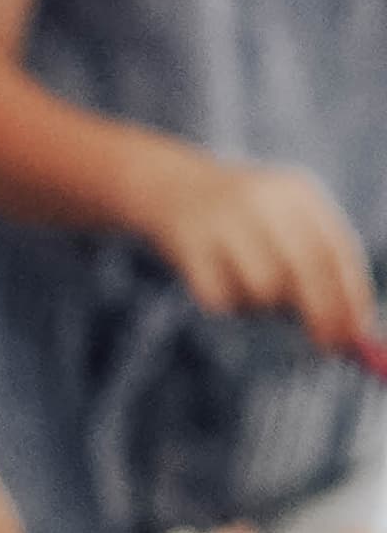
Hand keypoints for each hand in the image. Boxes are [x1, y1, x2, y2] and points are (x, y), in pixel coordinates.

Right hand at [140, 148, 377, 358]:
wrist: (173, 187)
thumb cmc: (245, 220)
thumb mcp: (287, 224)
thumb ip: (318, 267)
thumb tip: (348, 330)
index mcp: (298, 193)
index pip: (337, 249)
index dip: (352, 293)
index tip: (359, 333)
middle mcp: (265, 201)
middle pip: (307, 267)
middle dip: (322, 311)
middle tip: (328, 344)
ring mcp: (225, 222)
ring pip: (264, 288)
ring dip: (263, 304)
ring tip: (249, 285)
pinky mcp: (191, 247)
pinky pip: (222, 299)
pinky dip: (226, 300)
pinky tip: (216, 275)